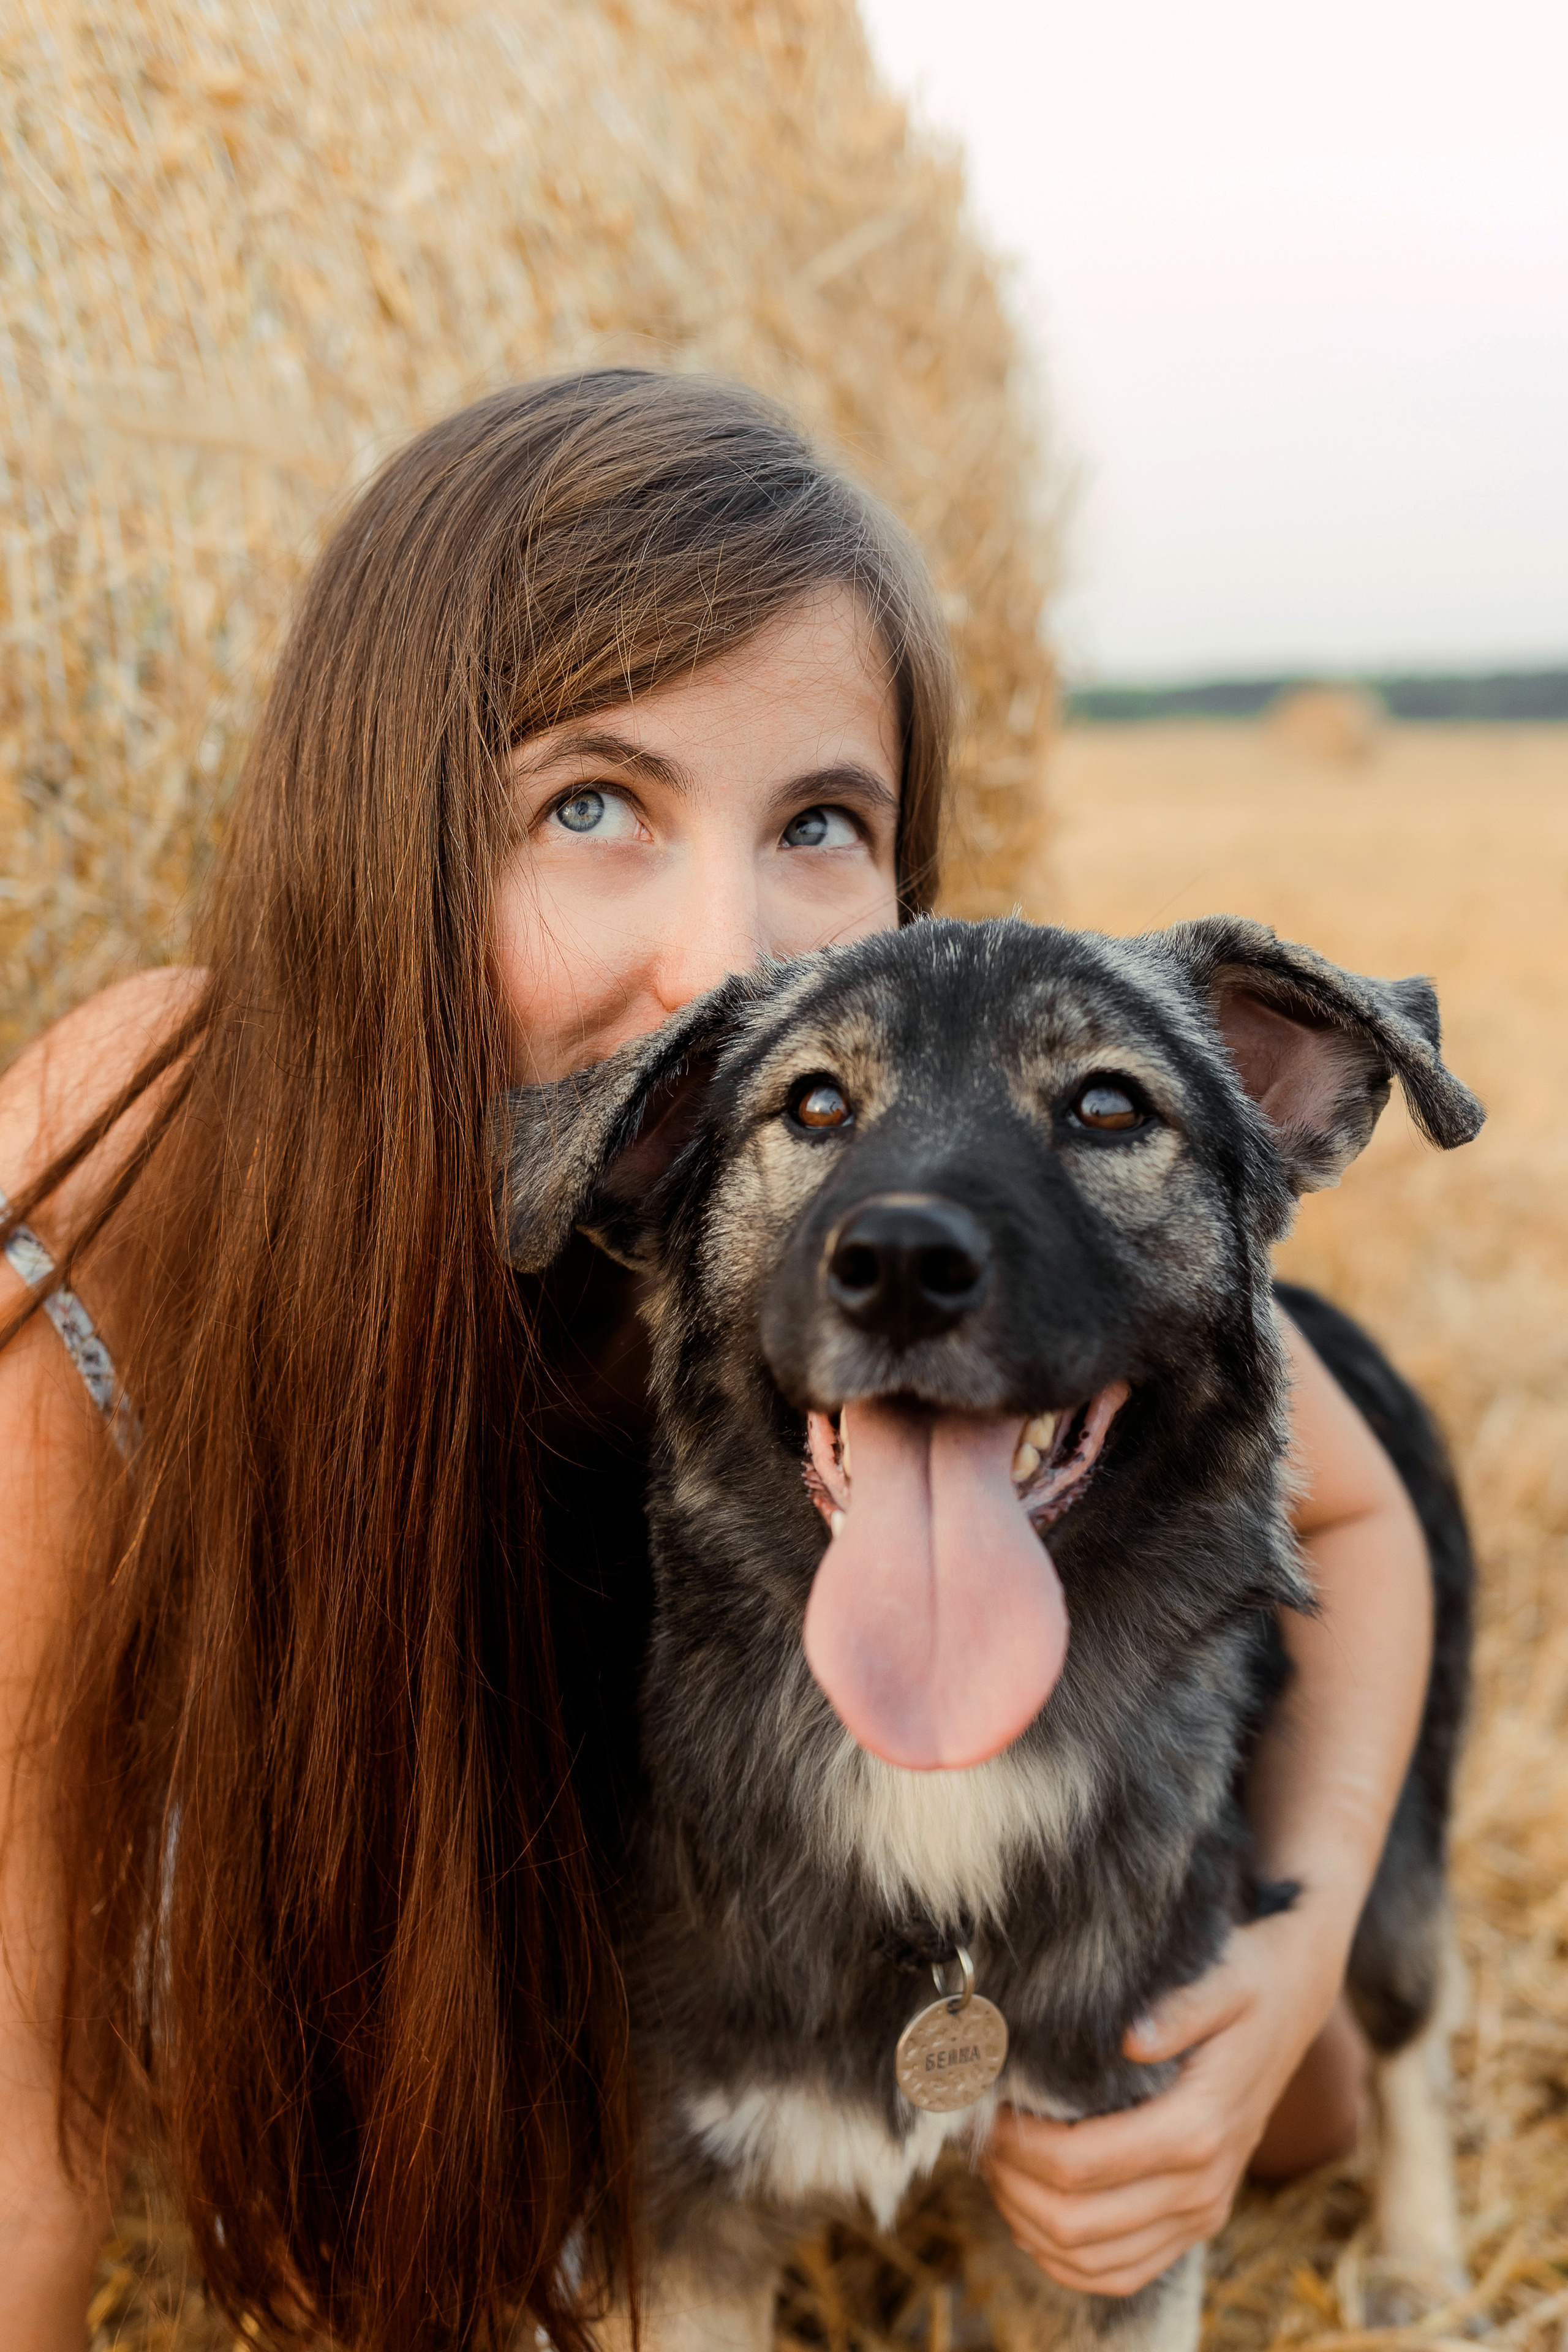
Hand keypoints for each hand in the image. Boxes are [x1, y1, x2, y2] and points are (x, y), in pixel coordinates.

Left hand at [980, 1901, 1353, 2296]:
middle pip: (1077, 2223)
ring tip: (998, 2171)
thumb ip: (1177, 2009)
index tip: (985, 2109)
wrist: (1290, 2004)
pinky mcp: (1198, 2222)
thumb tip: (1129, 2038)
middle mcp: (1202, 2185)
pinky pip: (1122, 2273)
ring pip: (1093, 2261)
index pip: (1080, 2165)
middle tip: (980, 2139)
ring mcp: (1201, 2212)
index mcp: (1199, 2127)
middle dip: (1012, 2186)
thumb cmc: (1245, 1984)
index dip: (1017, 2147)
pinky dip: (1068, 2261)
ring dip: (1030, 2226)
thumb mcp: (1220, 1979)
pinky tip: (1033, 2218)